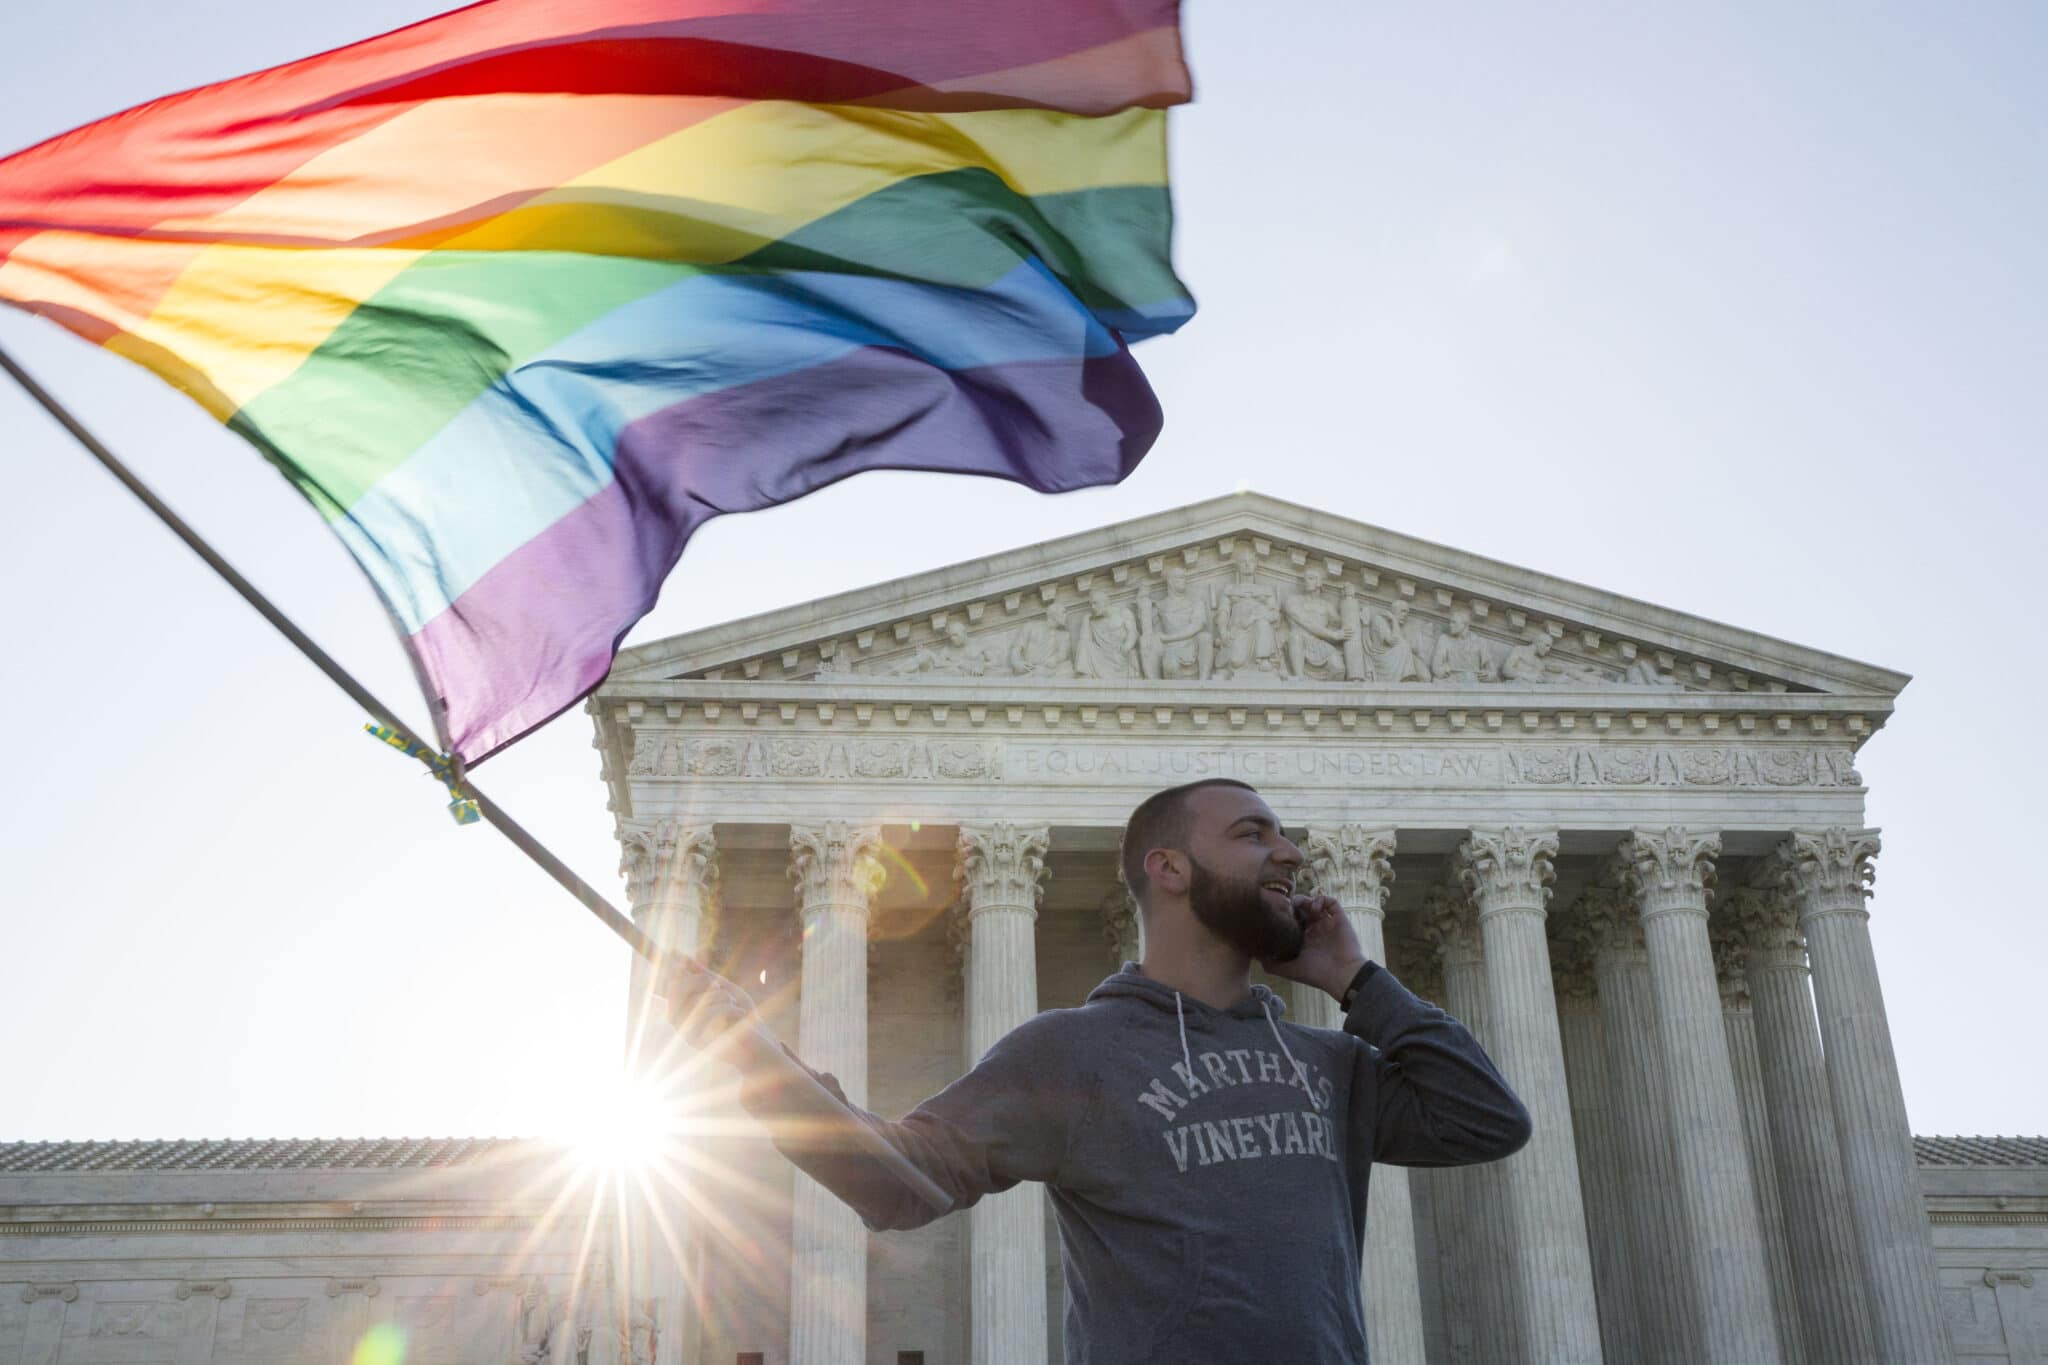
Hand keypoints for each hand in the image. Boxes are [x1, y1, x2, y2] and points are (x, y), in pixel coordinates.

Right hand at [659, 957, 779, 1065]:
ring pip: (698, 1000)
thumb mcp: (725, 991)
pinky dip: (730, 1009)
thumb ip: (706, 976)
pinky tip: (740, 1017)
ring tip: (733, 1006)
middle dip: (702, 981)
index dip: (678, 971)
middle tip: (722, 987)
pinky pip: (711, 1013)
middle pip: (678, 989)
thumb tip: (683, 956)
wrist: (760, 1043)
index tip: (685, 956)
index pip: (672, 987)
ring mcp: (687, 1033)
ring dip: (722, 997)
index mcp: (684, 1010)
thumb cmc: (742, 1017)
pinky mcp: (701, 1043)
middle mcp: (679, 1023)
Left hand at [1260, 894, 1367, 1001]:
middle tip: (1285, 905)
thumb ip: (1270, 963)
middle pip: (1301, 909)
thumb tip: (1255, 953)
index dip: (1283, 914)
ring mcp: (1327, 923)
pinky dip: (1321, 899)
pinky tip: (1315, 907)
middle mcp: (1315, 929)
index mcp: (1303, 939)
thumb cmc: (1315, 974)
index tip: (1275, 912)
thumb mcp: (1288, 969)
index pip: (1290, 920)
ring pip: (1313, 902)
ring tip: (1298, 904)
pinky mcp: (1339, 918)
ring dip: (1304, 899)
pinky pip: (1330, 901)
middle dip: (1291, 904)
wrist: (1341, 976)